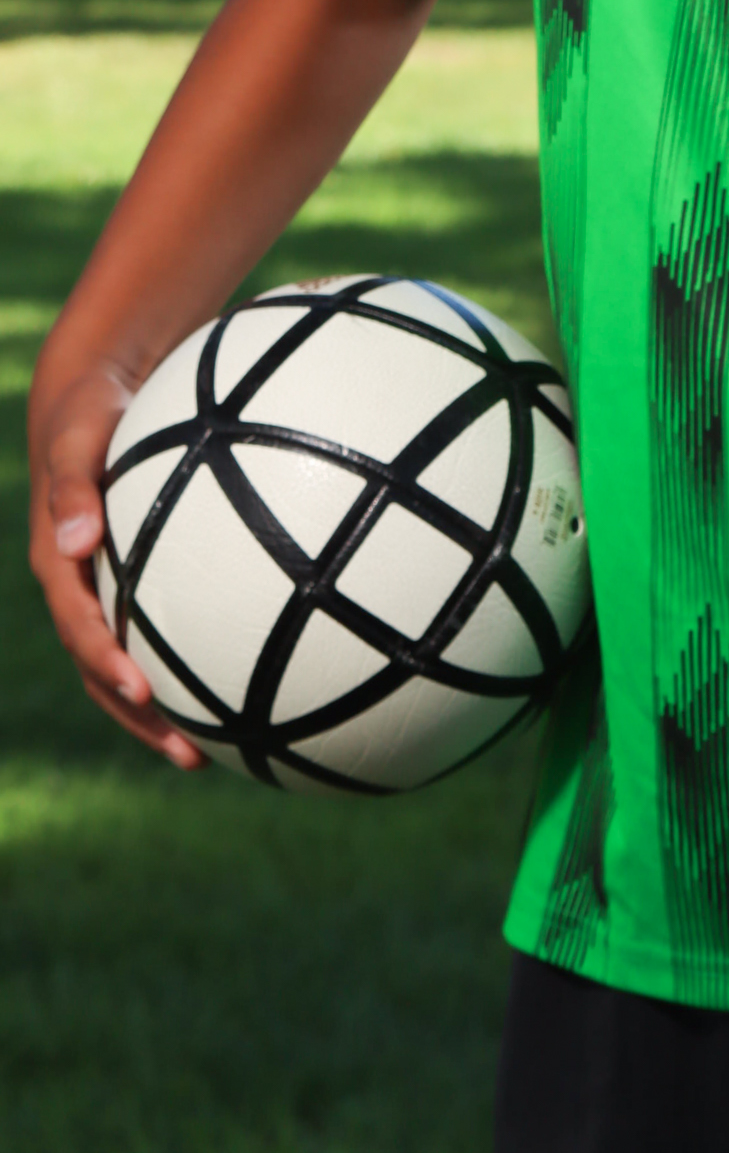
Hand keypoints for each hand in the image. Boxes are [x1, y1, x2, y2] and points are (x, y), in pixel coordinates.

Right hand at [28, 361, 205, 769]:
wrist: (97, 399)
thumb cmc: (92, 413)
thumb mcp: (78, 436)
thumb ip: (73, 484)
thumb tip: (76, 543)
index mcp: (61, 563)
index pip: (80, 626)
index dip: (106, 663)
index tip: (142, 692)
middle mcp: (82, 588)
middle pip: (103, 671)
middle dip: (140, 718)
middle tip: (188, 753)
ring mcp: (107, 590)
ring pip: (129, 665)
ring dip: (161, 712)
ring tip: (210, 753)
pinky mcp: (134, 582)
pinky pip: (160, 631)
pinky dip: (190, 661)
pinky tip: (243, 681)